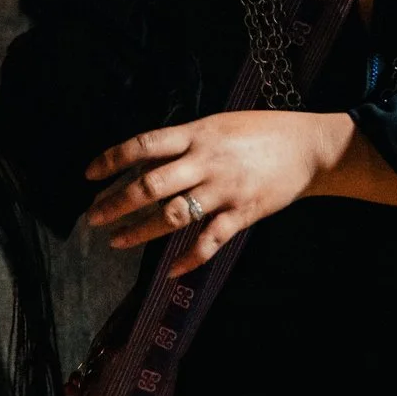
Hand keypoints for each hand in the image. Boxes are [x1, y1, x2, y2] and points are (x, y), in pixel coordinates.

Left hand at [84, 111, 357, 279]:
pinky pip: (210, 240)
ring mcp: (224, 189)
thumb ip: (184, 141)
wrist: (308, 147)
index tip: (88, 175)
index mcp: (196, 135)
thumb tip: (144, 157)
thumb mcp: (216, 125)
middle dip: (115, 202)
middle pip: (150, 184)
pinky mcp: (243, 213)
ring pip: (173, 215)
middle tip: (93, 217)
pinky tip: (171, 270)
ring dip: (140, 230)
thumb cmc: (259, 131)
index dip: (111, 160)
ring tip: (117, 240)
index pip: (143, 145)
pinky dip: (189, 258)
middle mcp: (205, 161)